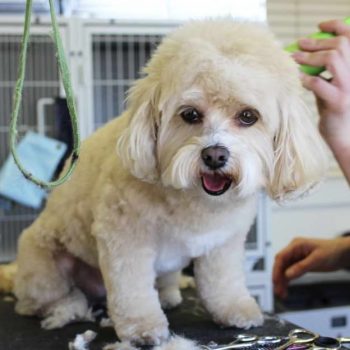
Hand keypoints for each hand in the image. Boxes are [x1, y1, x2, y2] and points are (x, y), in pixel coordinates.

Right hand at [273, 236, 349, 298]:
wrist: (342, 252)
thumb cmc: (332, 251)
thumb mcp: (317, 259)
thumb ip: (301, 267)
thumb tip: (287, 275)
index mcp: (296, 245)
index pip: (281, 257)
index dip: (276, 269)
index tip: (275, 281)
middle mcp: (293, 250)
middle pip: (281, 264)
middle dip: (278, 277)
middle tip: (278, 290)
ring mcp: (296, 257)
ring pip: (284, 270)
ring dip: (282, 281)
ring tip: (281, 294)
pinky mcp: (300, 264)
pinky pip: (290, 273)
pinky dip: (288, 281)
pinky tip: (286, 289)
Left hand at [291, 20, 349, 180]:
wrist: (343, 135)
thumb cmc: (334, 110)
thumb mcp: (333, 86)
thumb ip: (325, 72)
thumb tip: (305, 56)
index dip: (336, 26)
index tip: (320, 25)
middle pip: (340, 46)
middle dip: (316, 42)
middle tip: (299, 45)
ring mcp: (349, 87)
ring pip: (332, 59)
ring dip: (309, 57)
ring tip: (294, 59)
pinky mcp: (337, 102)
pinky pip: (319, 83)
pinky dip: (305, 79)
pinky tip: (297, 79)